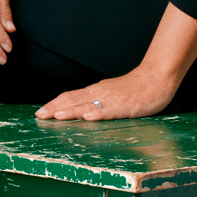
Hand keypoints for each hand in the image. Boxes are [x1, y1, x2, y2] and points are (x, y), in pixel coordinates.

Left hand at [35, 66, 178, 120]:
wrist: (158, 78)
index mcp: (96, 91)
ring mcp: (112, 99)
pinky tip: (87, 118)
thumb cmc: (136, 89)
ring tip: (54, 116)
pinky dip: (97, 114)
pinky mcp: (125, 106)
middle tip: (38, 115)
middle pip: (73, 100)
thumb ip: (99, 103)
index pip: (70, 97)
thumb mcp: (113, 95)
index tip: (41, 111)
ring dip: (70, 111)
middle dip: (54, 108)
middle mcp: (100, 93)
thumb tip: (83, 112)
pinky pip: (109, 110)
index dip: (55, 104)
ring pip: (87, 105)